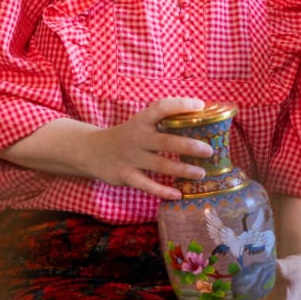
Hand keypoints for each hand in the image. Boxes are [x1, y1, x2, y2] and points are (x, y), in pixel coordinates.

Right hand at [80, 97, 213, 198]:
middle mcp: (137, 137)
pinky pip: (147, 185)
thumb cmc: (126, 136)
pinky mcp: (126, 175)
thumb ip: (162, 122)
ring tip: (201, 173)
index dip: (180, 105)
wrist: (91, 151)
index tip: (200, 106)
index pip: (161, 108)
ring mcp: (131, 158)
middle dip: (189, 146)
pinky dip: (163, 191)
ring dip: (183, 169)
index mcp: (141, 121)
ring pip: (161, 165)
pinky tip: (178, 194)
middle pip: (166, 141)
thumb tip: (199, 118)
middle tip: (209, 150)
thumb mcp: (139, 123)